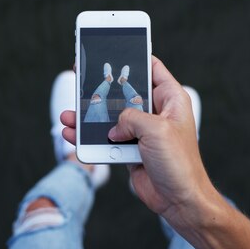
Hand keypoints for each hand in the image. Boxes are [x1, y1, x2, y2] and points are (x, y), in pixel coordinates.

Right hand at [60, 56, 216, 226]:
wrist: (180, 201)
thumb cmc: (179, 164)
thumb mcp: (155, 130)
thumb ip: (130, 117)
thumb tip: (114, 126)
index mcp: (170, 99)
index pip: (151, 67)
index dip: (133, 56)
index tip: (113, 47)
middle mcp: (156, 112)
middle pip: (125, 91)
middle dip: (103, 87)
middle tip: (81, 77)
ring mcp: (142, 131)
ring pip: (111, 116)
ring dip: (89, 116)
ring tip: (69, 114)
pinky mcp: (130, 149)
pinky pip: (106, 138)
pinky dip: (90, 137)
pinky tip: (73, 134)